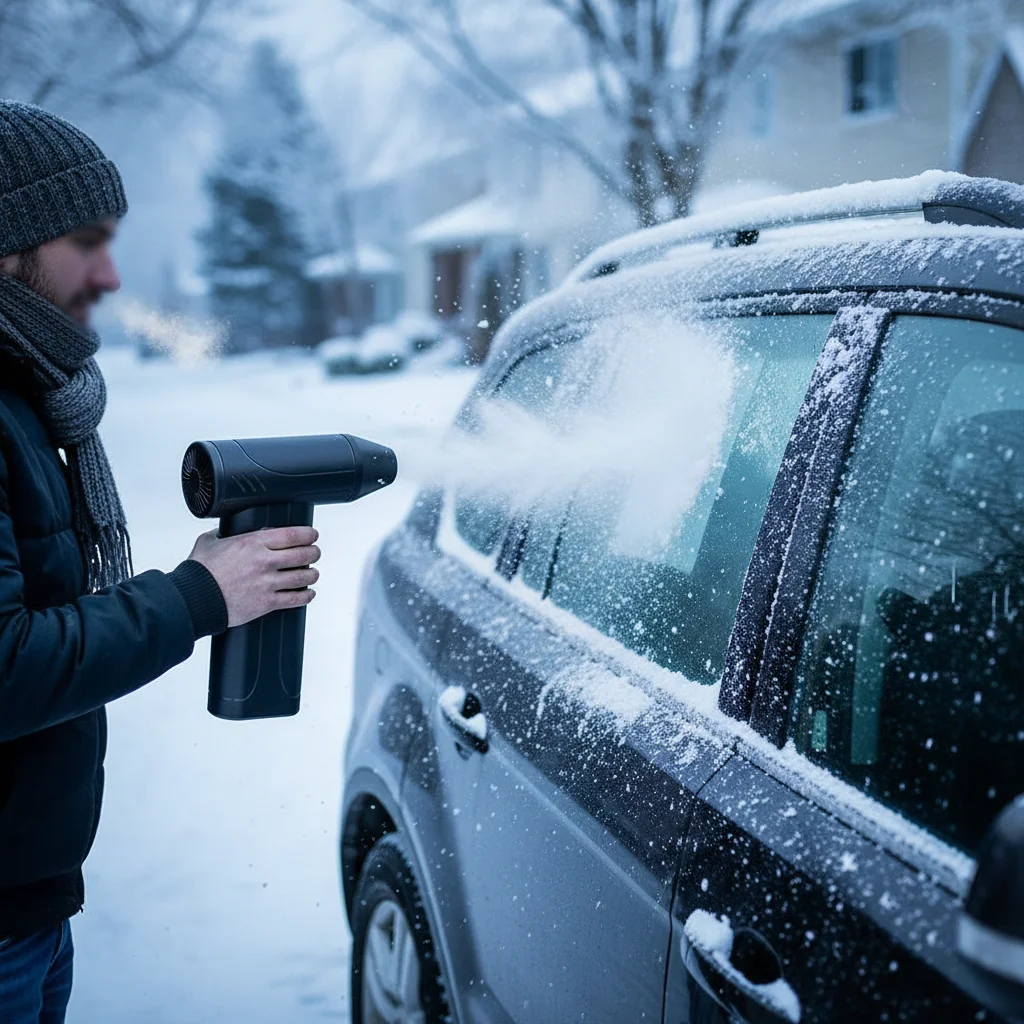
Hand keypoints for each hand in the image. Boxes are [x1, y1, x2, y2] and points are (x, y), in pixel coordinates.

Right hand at [186, 526, 321, 628]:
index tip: (312, 535)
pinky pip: (296, 599)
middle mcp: (264, 562)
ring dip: (312, 574)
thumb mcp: (209, 542)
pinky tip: (308, 593)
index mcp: (253, 543)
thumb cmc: (198, 572)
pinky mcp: (266, 603)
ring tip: (312, 573)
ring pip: (304, 577)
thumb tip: (225, 529)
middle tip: (314, 553)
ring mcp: (267, 583)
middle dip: (313, 553)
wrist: (193, 600)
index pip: (293, 535)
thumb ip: (222, 534)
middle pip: (304, 555)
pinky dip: (306, 595)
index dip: (309, 534)